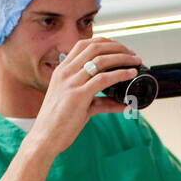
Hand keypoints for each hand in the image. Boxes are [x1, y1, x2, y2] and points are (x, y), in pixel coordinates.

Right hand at [29, 38, 140, 155]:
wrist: (45, 137)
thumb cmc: (60, 122)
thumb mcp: (81, 106)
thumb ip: (100, 102)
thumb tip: (123, 104)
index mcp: (62, 70)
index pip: (84, 45)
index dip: (105, 42)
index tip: (120, 48)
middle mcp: (65, 72)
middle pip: (94, 47)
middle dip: (117, 47)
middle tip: (133, 54)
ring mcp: (71, 82)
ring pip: (100, 60)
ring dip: (122, 58)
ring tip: (136, 61)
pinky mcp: (78, 95)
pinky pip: (103, 79)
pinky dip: (120, 74)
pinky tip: (131, 74)